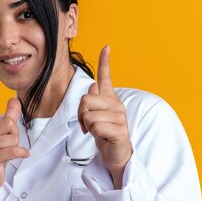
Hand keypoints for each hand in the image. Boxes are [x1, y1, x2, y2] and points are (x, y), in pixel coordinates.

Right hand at [0, 77, 28, 200]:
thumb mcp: (1, 133)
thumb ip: (9, 115)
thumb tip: (14, 99)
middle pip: (8, 123)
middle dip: (13, 134)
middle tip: (5, 144)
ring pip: (12, 138)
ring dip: (15, 146)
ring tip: (5, 153)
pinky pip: (13, 150)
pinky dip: (21, 153)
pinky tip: (22, 155)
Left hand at [77, 46, 132, 188]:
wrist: (115, 154)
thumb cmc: (104, 133)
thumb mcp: (95, 116)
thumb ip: (93, 101)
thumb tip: (93, 85)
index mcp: (110, 99)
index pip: (106, 77)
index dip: (105, 62)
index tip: (106, 47)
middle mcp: (116, 104)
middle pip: (86, 99)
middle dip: (81, 114)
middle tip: (89, 125)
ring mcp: (119, 117)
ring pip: (89, 114)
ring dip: (88, 126)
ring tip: (97, 131)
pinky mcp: (119, 130)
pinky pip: (96, 126)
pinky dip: (94, 134)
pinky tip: (102, 137)